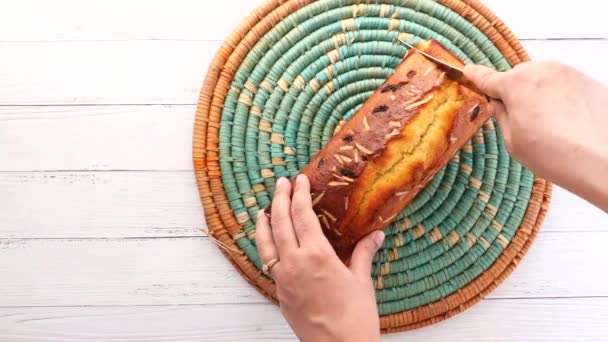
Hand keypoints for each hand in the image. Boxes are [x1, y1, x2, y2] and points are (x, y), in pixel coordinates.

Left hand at [255, 175, 384, 341]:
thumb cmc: (355, 317)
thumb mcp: (361, 281)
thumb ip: (363, 253)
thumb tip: (375, 235)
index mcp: (317, 255)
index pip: (302, 215)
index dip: (299, 194)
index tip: (299, 180)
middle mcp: (295, 263)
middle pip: (280, 222)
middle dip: (280, 199)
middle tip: (282, 184)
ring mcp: (284, 279)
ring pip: (266, 243)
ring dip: (264, 223)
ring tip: (264, 209)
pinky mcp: (280, 294)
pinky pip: (268, 263)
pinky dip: (266, 247)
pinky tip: (270, 244)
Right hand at [465, 62, 607, 210]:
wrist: (602, 159)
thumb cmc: (556, 155)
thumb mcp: (513, 142)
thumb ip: (500, 117)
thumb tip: (496, 105)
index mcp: (515, 85)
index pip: (486, 77)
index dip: (474, 76)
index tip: (468, 72)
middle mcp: (541, 72)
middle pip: (516, 78)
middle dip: (514, 94)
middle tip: (520, 121)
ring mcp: (567, 73)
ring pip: (541, 80)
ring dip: (539, 95)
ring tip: (548, 126)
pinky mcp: (587, 80)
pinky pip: (563, 85)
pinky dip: (560, 98)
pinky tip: (566, 122)